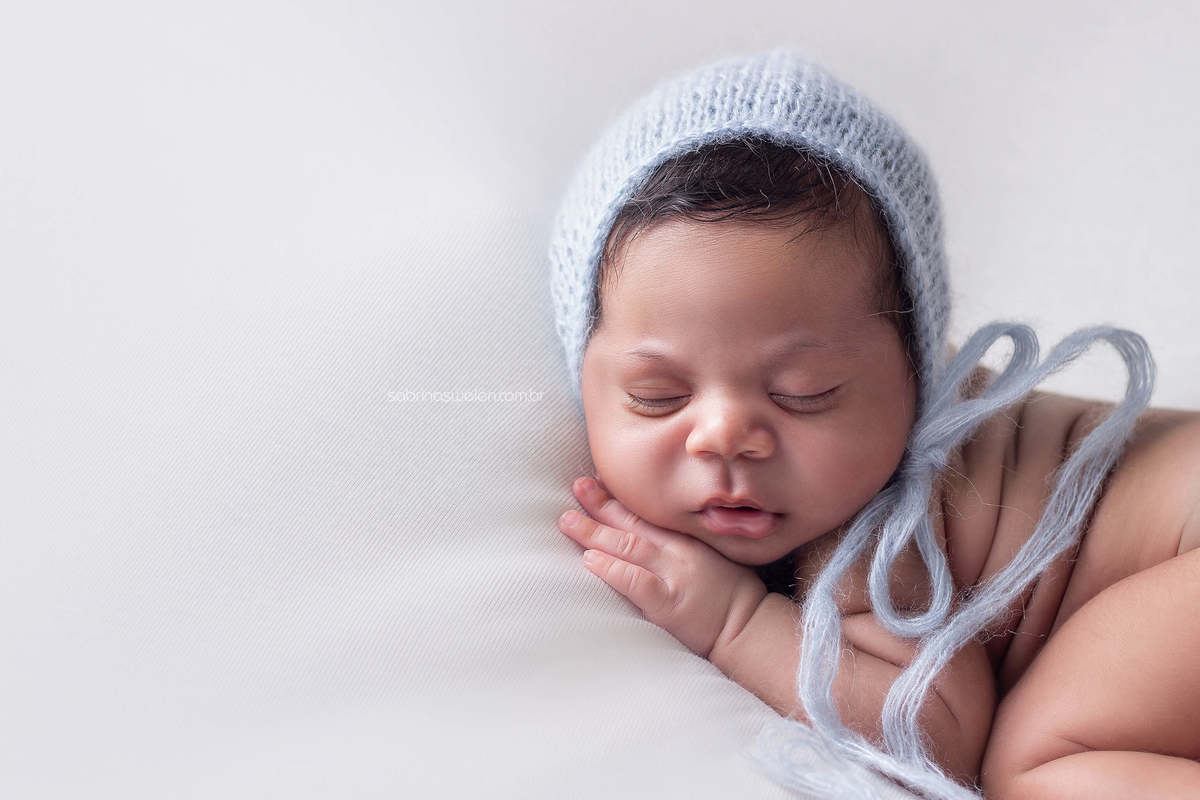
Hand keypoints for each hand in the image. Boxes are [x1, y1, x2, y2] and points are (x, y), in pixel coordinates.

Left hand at [558, 475, 768, 660]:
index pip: (645, 513)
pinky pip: (635, 582)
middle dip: (599, 504)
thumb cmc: (731, 594)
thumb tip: (650, 534)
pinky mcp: (666, 603)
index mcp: (685, 539)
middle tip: (575, 486)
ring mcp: (671, 576)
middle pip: (631, 523)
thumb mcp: (710, 556)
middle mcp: (676, 552)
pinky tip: (589, 560)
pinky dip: (610, 569)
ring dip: (594, 532)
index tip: (596, 480)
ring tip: (568, 521)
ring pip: (627, 546)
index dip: (618, 496)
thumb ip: (681, 543)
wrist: (748, 628)